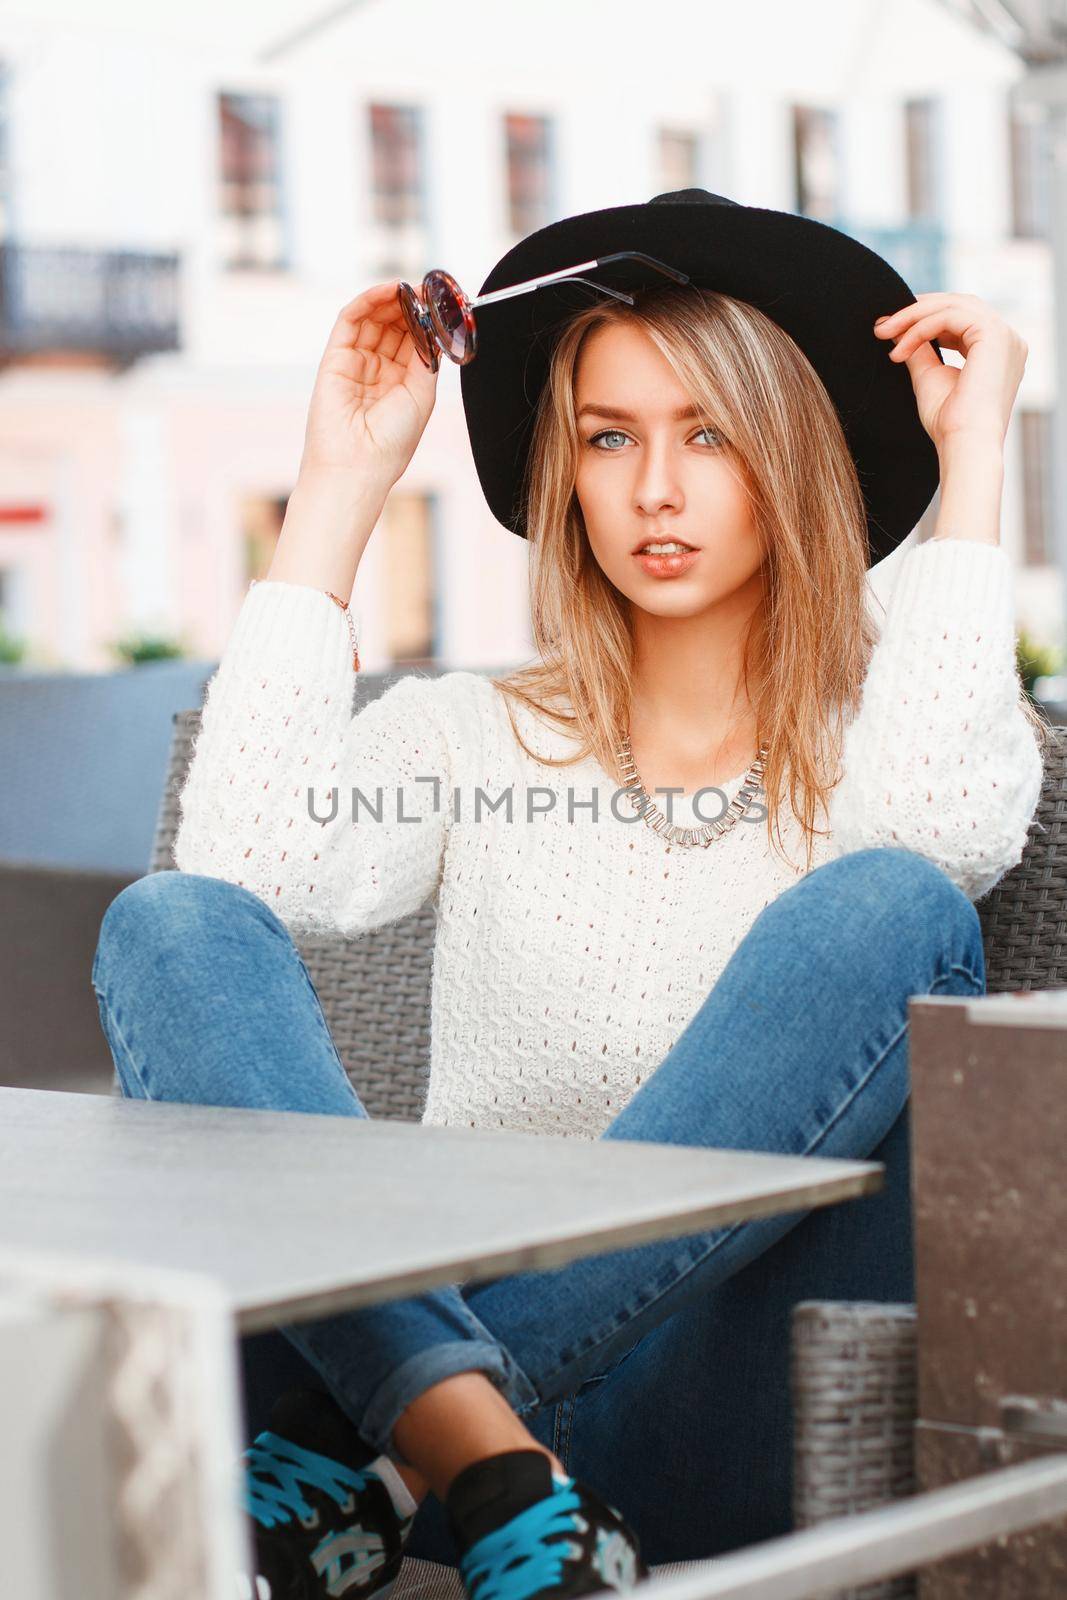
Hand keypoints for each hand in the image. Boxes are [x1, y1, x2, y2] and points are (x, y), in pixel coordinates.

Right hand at [298, 281, 438, 488]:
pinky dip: (368, 301)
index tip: (442, 303)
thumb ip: (425, 358)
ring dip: (392, 299)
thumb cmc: (391, 443)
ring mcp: (355, 364)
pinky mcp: (335, 358)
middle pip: (393, 326)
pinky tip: (389, 291)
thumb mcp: (421, 395)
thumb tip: (432, 326)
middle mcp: (377, 372)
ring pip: (373, 319)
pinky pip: (351, 321)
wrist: (356, 467)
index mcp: (400, 385)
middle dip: (411, 305)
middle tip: (428, 290)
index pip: (413, 341)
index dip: (426, 320)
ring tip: (411, 287)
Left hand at [873, 291, 1027, 456]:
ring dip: (913, 316)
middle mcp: (1007, 339)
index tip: (891, 329)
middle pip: (958, 304)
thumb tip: (897, 329)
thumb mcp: (929, 378)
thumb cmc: (949, 424)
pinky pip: (949, 316)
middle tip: (883, 325)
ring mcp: (1005, 335)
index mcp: (997, 351)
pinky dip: (920, 328)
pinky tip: (899, 350)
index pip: (961, 318)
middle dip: (917, 311)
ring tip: (884, 333)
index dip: (925, 319)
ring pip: (953, 306)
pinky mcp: (994, 334)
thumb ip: (919, 349)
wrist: (964, 445)